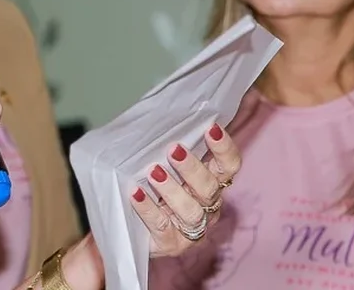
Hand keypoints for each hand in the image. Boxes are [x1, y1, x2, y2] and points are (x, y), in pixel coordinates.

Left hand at [130, 123, 241, 255]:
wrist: (124, 223)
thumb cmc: (146, 184)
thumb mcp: (159, 161)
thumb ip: (168, 144)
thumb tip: (161, 110)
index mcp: (210, 182)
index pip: (229, 165)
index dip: (224, 148)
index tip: (211, 128)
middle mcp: (206, 206)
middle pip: (210, 187)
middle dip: (192, 167)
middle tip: (172, 150)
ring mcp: (191, 228)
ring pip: (190, 210)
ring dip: (172, 189)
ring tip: (153, 172)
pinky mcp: (170, 244)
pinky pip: (162, 226)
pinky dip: (148, 208)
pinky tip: (135, 194)